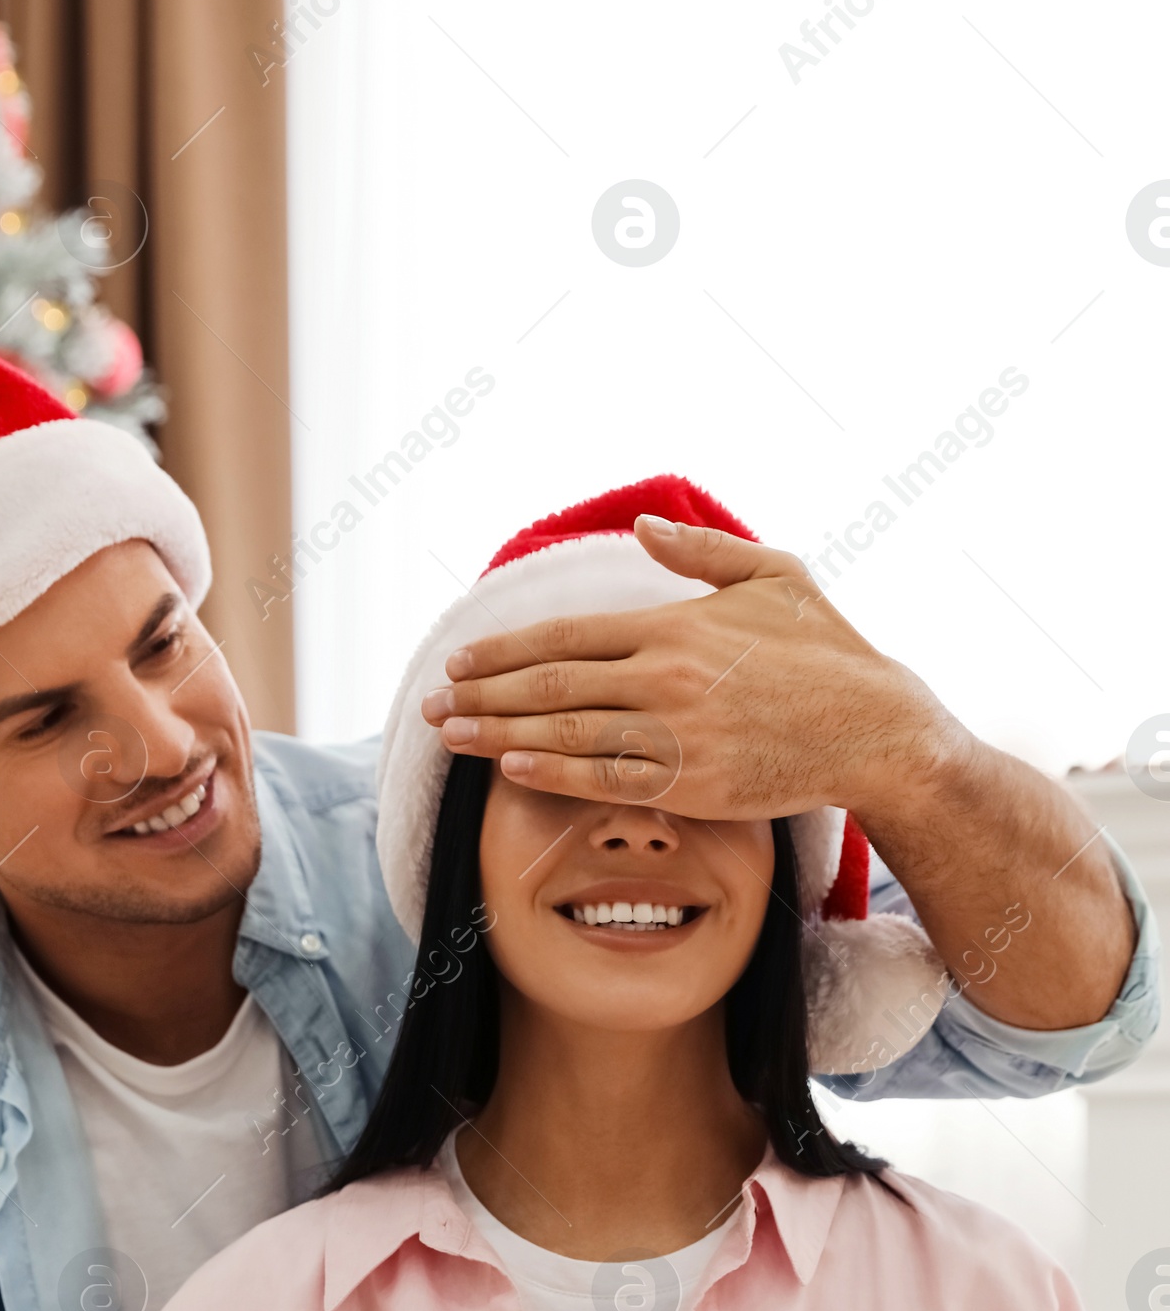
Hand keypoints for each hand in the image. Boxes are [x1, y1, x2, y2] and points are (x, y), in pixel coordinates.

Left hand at [420, 513, 960, 822]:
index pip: (565, 638)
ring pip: (566, 734)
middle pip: (550, 687)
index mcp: (674, 625)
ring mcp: (676, 734)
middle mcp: (665, 677)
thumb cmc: (828, 651)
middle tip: (432, 707)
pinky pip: (606, 780)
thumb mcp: (775, 575)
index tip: (459, 663)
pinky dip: (553, 773)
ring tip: (451, 738)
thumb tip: (643, 525)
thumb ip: (701, 554)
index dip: (502, 651)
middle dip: (481, 696)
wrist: (878, 729)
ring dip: (498, 736)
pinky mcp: (693, 784)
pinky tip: (511, 769)